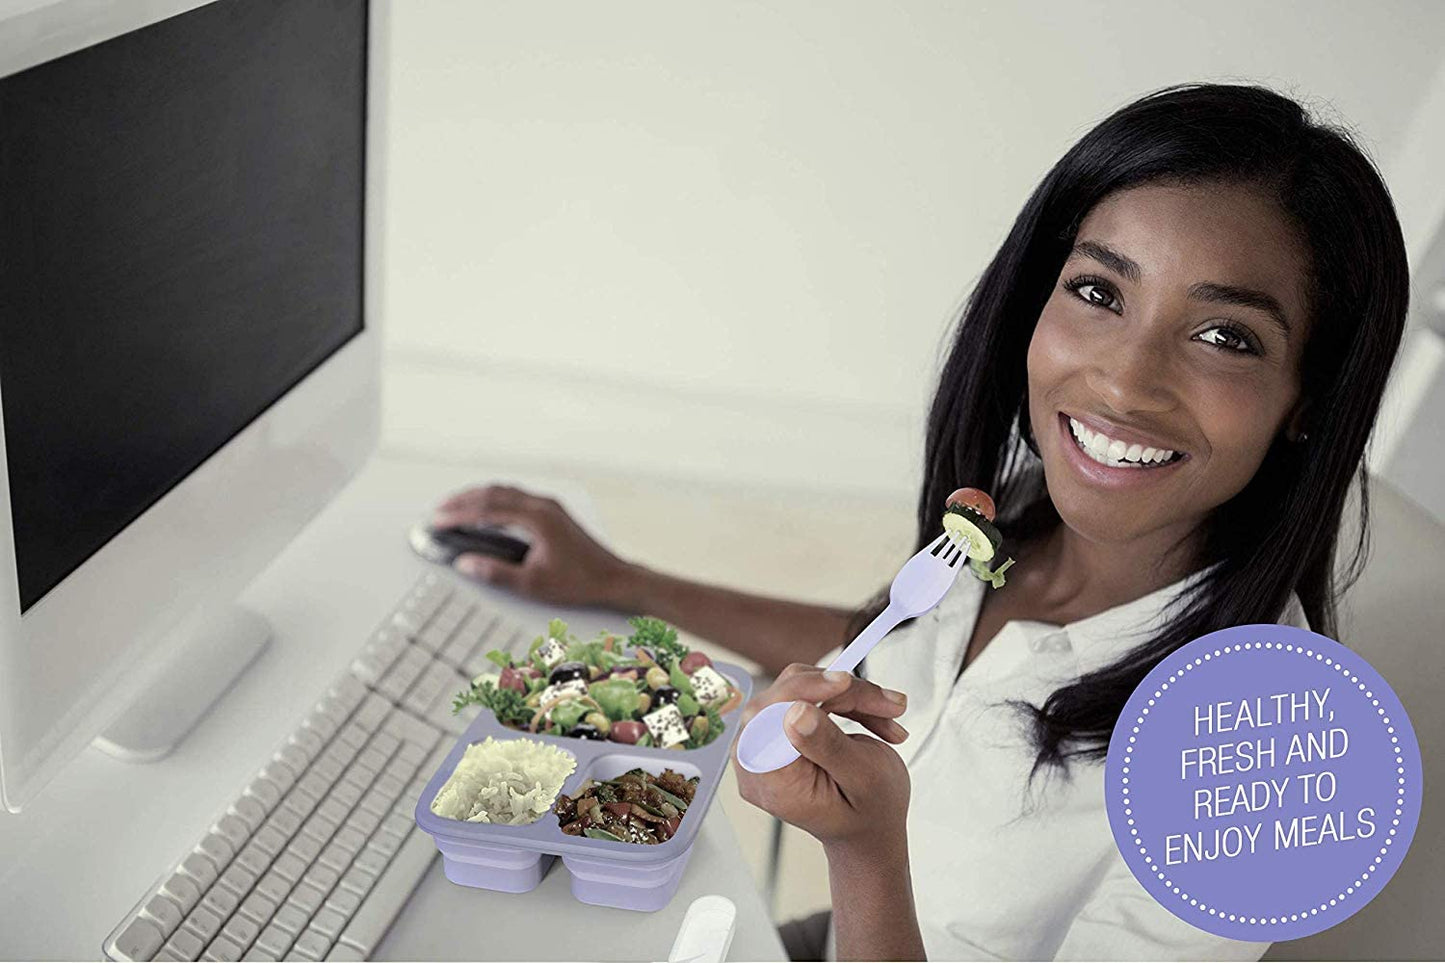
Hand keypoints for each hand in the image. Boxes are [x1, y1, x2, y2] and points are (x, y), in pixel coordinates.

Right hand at [430, 484, 633, 607]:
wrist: (613, 578)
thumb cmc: (580, 582)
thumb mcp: (533, 584)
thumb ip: (496, 573)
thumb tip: (467, 563)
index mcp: (538, 518)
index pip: (489, 509)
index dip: (459, 514)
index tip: (438, 520)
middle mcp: (543, 505)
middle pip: (494, 492)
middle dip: (463, 499)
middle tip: (439, 509)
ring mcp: (549, 506)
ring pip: (506, 491)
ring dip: (479, 496)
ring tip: (456, 507)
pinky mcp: (553, 512)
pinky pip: (516, 496)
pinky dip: (495, 499)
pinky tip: (486, 510)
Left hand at [732, 663, 911, 849]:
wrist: (867, 826)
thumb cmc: (868, 814)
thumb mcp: (861, 780)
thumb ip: (827, 746)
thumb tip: (794, 711)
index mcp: (771, 781)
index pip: (768, 718)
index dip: (804, 692)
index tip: (846, 683)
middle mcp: (756, 760)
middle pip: (786, 696)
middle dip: (843, 693)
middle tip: (888, 703)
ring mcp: (764, 742)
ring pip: (801, 687)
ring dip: (851, 695)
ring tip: (889, 713)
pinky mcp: (779, 726)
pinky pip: (807, 693)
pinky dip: (846, 699)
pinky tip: (876, 717)